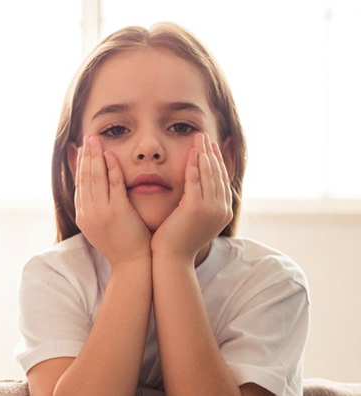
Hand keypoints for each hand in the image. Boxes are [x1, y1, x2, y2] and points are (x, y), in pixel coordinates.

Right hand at [75, 135, 150, 267]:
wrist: (132, 264)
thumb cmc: (122, 246)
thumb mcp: (102, 226)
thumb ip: (97, 208)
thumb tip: (94, 192)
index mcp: (82, 216)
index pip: (79, 185)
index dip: (80, 166)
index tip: (82, 150)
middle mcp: (88, 213)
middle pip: (85, 178)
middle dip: (86, 156)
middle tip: (88, 139)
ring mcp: (102, 212)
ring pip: (96, 178)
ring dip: (96, 157)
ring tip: (96, 141)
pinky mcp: (117, 211)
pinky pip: (114, 184)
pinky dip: (111, 168)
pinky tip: (111, 155)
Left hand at [151, 133, 232, 263]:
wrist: (171, 259)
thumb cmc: (177, 241)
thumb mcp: (193, 220)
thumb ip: (198, 205)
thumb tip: (197, 193)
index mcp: (223, 212)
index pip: (222, 180)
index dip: (217, 161)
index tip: (211, 147)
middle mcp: (221, 209)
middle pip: (217, 173)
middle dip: (211, 153)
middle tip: (205, 136)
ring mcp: (211, 209)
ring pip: (208, 174)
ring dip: (204, 153)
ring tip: (199, 138)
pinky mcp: (196, 208)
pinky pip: (196, 180)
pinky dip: (194, 164)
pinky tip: (192, 152)